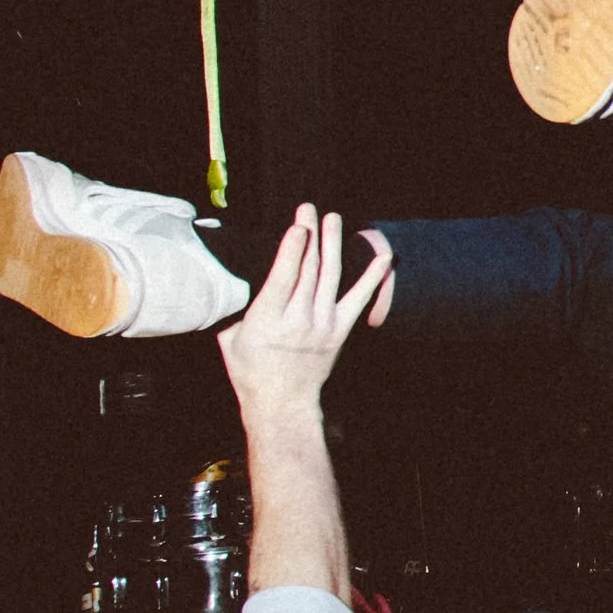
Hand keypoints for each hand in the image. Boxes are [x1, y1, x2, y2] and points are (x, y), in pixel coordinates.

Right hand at [218, 207, 389, 423]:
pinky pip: (358, 300)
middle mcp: (298, 320)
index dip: (292, 251)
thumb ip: (235, 307)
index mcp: (267, 320)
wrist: (282, 403)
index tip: (298, 227)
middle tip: (309, 209)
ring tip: (333, 219)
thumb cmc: (250, 370)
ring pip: (330, 277)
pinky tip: (383, 257)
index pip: (284, 279)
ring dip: (333, 245)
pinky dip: (372, 278)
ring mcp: (322, 325)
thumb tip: (229, 276)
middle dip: (309, 236)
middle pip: (308, 270)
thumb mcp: (229, 338)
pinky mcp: (339, 331)